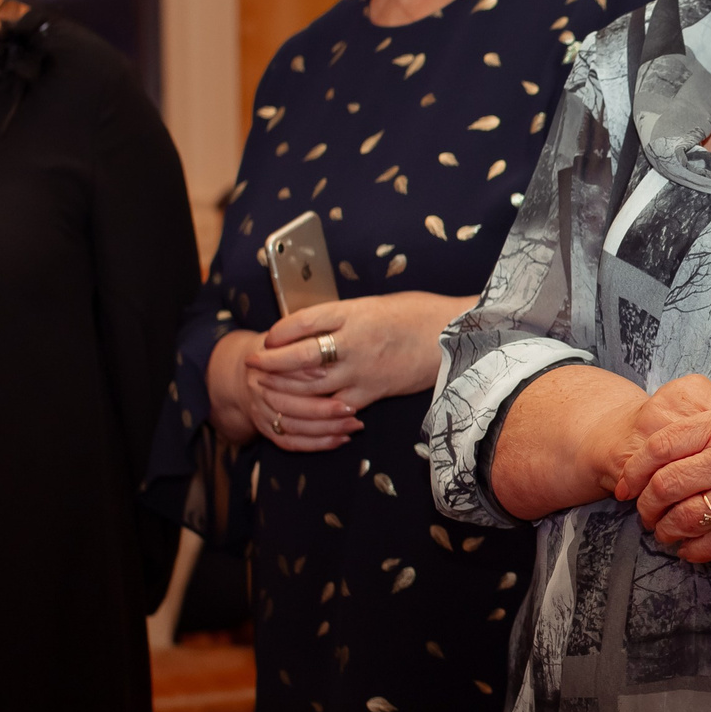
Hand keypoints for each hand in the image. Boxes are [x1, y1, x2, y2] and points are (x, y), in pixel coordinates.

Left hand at [232, 291, 468, 452]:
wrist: (458, 337)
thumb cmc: (421, 313)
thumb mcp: (378, 303)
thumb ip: (346, 315)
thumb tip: (315, 325)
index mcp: (355, 313)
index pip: (304, 322)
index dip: (279, 332)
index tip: (266, 338)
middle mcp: (354, 342)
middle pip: (300, 356)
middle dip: (270, 363)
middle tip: (252, 364)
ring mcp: (363, 370)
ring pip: (312, 384)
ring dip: (285, 388)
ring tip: (268, 387)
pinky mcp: (374, 392)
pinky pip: (337, 404)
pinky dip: (318, 407)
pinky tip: (305, 408)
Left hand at [616, 390, 710, 563]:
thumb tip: (678, 436)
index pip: (660, 447)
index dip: (634, 469)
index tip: (624, 484)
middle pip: (666, 486)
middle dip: (644, 504)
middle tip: (641, 511)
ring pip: (685, 519)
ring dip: (664, 531)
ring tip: (662, 532)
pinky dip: (693, 551)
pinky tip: (688, 550)